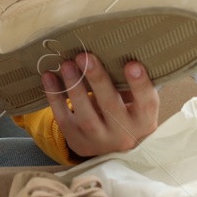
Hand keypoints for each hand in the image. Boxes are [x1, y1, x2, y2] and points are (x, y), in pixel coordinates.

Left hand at [43, 54, 159, 158]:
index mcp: (144, 121)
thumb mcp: (136, 103)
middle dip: (98, 80)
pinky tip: (49, 77)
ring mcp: (99, 140)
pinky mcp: (77, 141)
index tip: (132, 63)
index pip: (147, 103)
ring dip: (75, 88)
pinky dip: (55, 98)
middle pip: (111, 107)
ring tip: (67, 64)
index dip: (140, 84)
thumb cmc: (127, 113)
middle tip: (85, 56)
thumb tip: (116, 48)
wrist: (113, 148)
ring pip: (86, 116)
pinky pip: (64, 119)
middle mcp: (124, 134)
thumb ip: (130, 83)